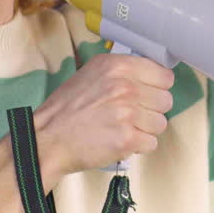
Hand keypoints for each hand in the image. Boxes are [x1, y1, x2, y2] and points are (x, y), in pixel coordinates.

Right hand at [31, 54, 174, 177]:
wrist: (47, 139)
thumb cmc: (66, 109)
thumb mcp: (92, 74)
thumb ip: (122, 72)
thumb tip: (151, 77)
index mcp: (118, 66)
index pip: (164, 75)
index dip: (156, 88)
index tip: (147, 95)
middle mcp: (126, 86)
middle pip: (165, 100)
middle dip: (151, 110)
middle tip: (131, 115)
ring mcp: (128, 113)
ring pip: (160, 123)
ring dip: (145, 130)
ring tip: (122, 129)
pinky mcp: (127, 139)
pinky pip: (151, 143)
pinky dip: (138, 146)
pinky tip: (120, 141)